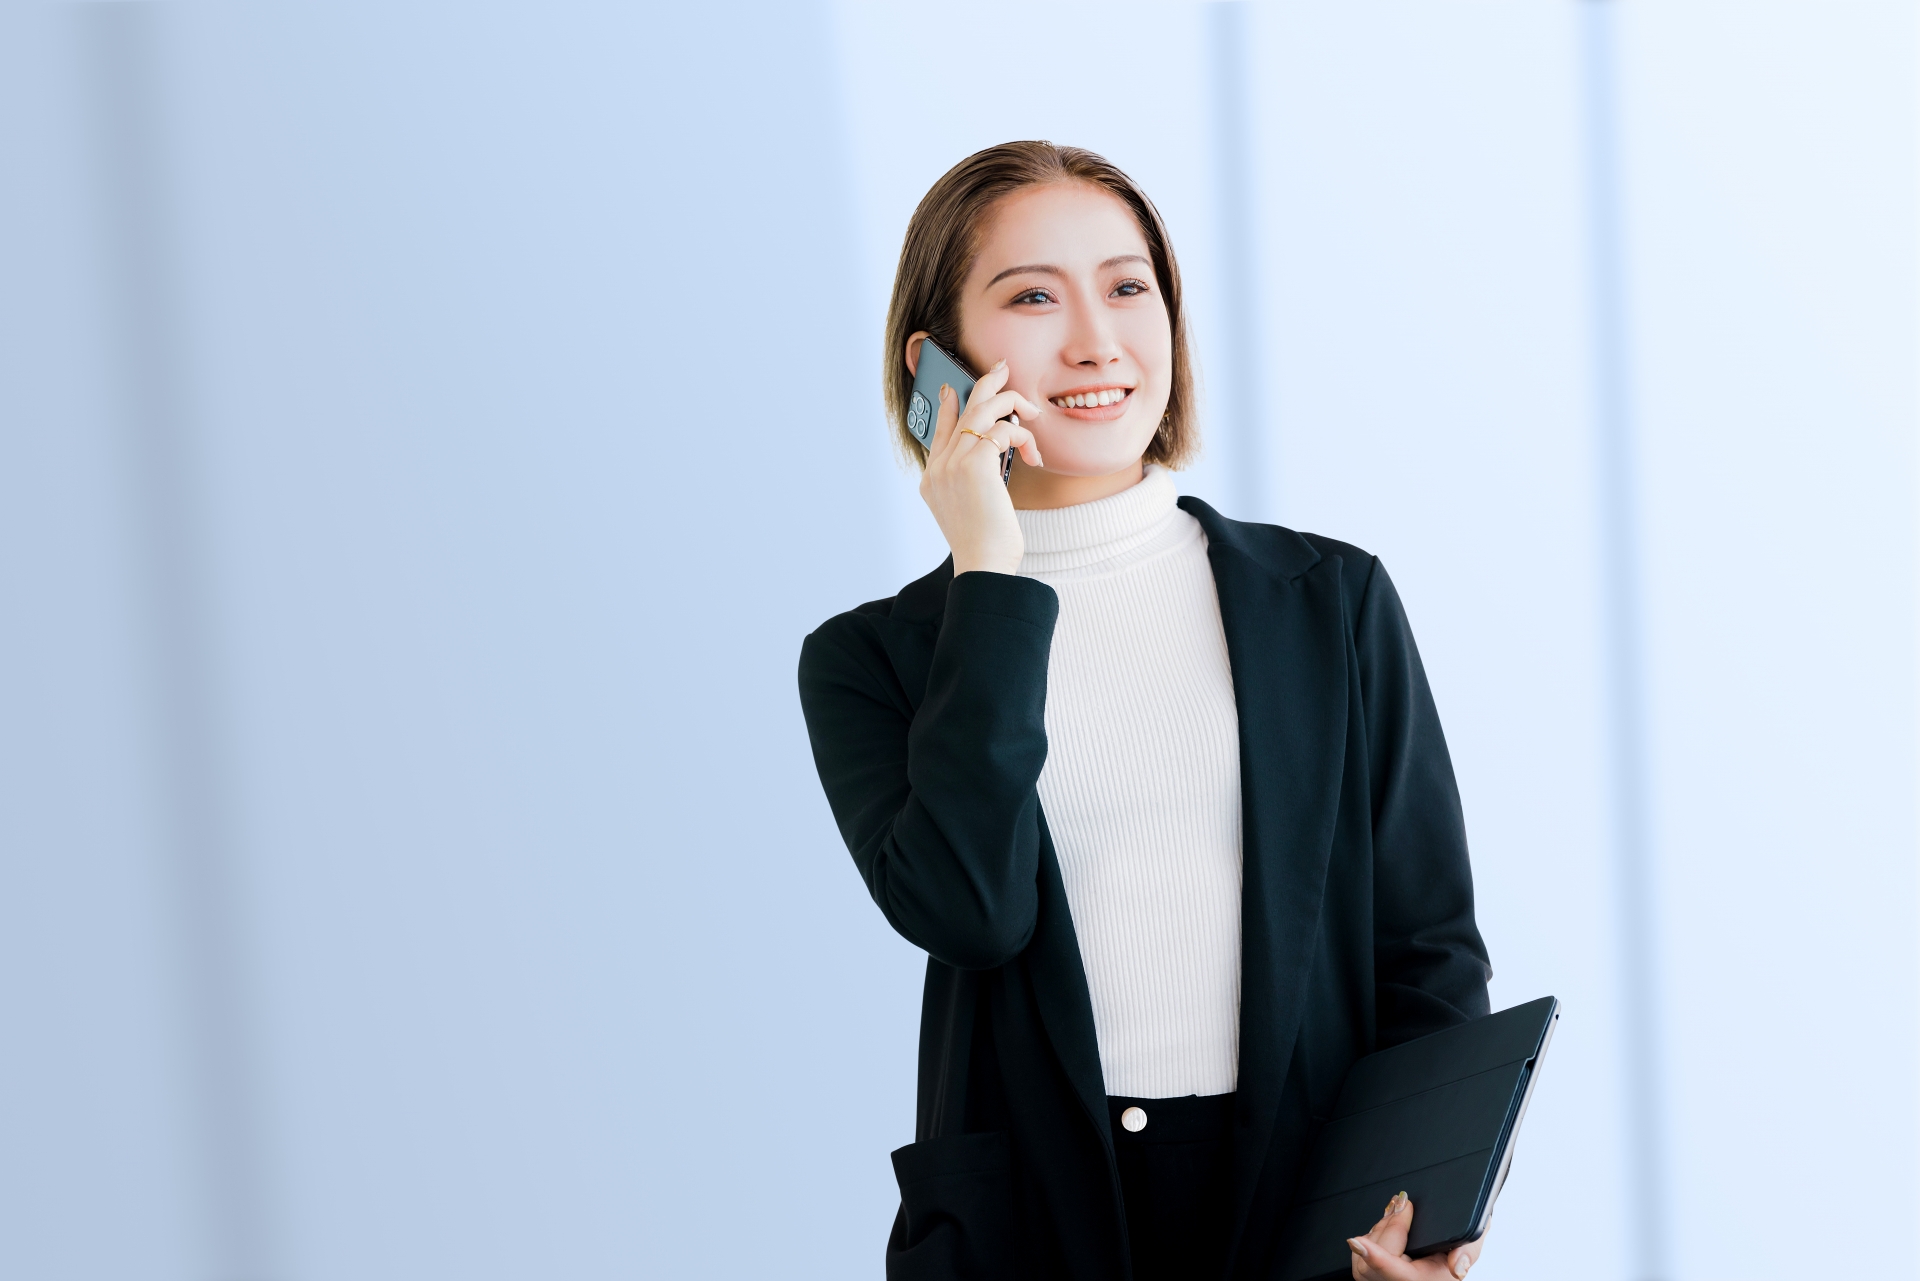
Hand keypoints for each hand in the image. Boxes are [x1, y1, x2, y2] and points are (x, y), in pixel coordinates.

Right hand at [917, 359, 1042, 575]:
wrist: (983, 565)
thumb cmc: (985, 544)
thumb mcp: (972, 508)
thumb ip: (972, 479)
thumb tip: (993, 451)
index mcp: (932, 478)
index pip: (939, 430)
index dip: (949, 405)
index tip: (955, 388)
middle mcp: (938, 467)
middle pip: (961, 409)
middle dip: (985, 384)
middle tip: (1004, 370)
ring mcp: (953, 464)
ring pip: (984, 411)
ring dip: (1012, 405)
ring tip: (1032, 414)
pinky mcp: (974, 465)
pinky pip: (1003, 430)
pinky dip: (1023, 436)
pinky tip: (1033, 455)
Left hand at [1348, 1192, 1483, 1279]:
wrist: (1446, 1261)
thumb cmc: (1455, 1254)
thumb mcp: (1470, 1246)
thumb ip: (1467, 1251)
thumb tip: (1456, 1266)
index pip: (1394, 1273)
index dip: (1375, 1257)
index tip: (1358, 1242)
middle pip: (1378, 1255)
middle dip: (1389, 1225)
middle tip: (1403, 1204)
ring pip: (1364, 1256)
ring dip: (1379, 1230)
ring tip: (1396, 1214)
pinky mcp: (1373, 1279)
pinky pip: (1359, 1261)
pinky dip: (1370, 1239)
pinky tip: (1384, 1229)